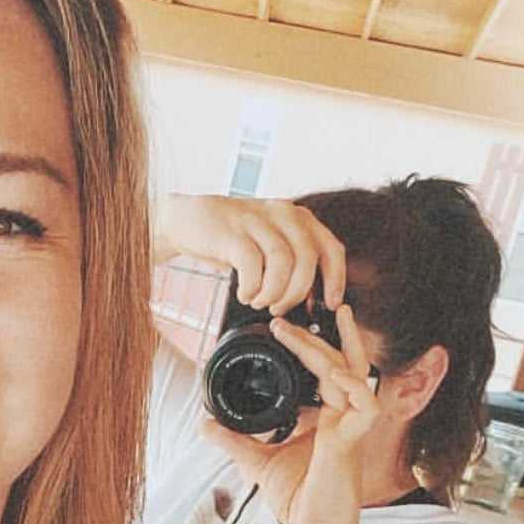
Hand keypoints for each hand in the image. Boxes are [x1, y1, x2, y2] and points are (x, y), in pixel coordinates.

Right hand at [154, 194, 345, 314]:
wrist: (188, 219)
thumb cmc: (231, 238)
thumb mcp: (268, 244)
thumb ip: (291, 263)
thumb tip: (310, 299)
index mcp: (299, 218)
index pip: (331, 248)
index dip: (335, 280)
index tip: (331, 304)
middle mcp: (283, 215)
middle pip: (307, 258)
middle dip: (297, 292)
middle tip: (280, 309)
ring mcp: (258, 221)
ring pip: (282, 261)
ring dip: (273, 292)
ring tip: (260, 302)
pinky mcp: (233, 232)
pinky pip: (252, 264)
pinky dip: (251, 287)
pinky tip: (244, 294)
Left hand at [201, 305, 380, 523]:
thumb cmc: (298, 499)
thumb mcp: (256, 461)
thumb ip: (234, 439)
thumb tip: (205, 422)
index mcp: (329, 416)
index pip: (327, 370)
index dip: (311, 346)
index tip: (283, 328)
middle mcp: (344, 417)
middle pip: (341, 362)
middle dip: (320, 335)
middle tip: (287, 319)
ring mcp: (351, 428)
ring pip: (351, 374)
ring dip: (331, 349)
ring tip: (307, 330)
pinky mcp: (352, 444)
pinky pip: (364, 407)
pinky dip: (352, 387)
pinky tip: (334, 374)